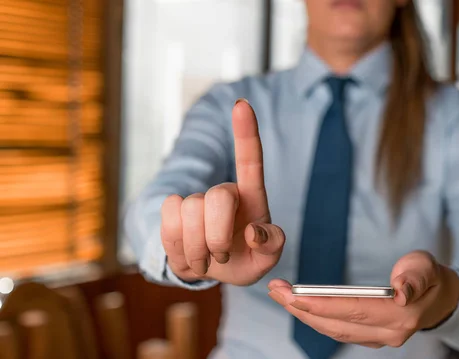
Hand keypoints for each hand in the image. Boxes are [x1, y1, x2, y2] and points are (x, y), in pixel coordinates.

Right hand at [161, 99, 285, 285]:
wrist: (213, 270)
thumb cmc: (245, 259)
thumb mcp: (267, 259)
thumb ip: (271, 245)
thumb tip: (251, 232)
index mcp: (252, 196)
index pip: (250, 160)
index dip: (246, 132)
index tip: (242, 105)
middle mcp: (224, 191)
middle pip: (217, 197)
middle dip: (217, 235)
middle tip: (222, 256)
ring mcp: (196, 199)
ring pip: (189, 212)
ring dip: (198, 249)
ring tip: (207, 260)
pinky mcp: (172, 210)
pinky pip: (168, 220)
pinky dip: (179, 248)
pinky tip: (189, 256)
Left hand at [267, 251, 458, 347]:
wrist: (440, 298)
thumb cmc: (430, 276)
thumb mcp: (426, 266)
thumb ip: (413, 277)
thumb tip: (400, 291)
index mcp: (402, 315)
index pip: (354, 310)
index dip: (322, 304)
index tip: (293, 295)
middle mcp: (389, 333)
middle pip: (337, 323)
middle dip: (302, 308)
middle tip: (275, 290)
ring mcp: (379, 339)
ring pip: (334, 331)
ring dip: (303, 315)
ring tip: (279, 295)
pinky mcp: (371, 338)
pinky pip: (338, 331)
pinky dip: (316, 319)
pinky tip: (298, 306)